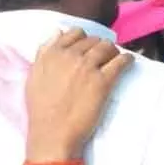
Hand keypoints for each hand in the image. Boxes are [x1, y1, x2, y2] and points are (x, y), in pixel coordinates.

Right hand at [25, 29, 133, 161]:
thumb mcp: (34, 76)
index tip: (88, 46)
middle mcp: (71, 56)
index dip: (84, 38)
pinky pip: (120, 62)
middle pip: (94, 40)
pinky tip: (128, 62)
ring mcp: (88, 67)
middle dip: (99, 46)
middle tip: (103, 55)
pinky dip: (127, 60)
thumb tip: (58, 32)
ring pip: (107, 47)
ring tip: (115, 58)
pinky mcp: (103, 81)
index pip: (75, 33)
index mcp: (53, 54)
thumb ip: (44, 52)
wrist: (53, 133)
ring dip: (113, 51)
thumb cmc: (41, 108)